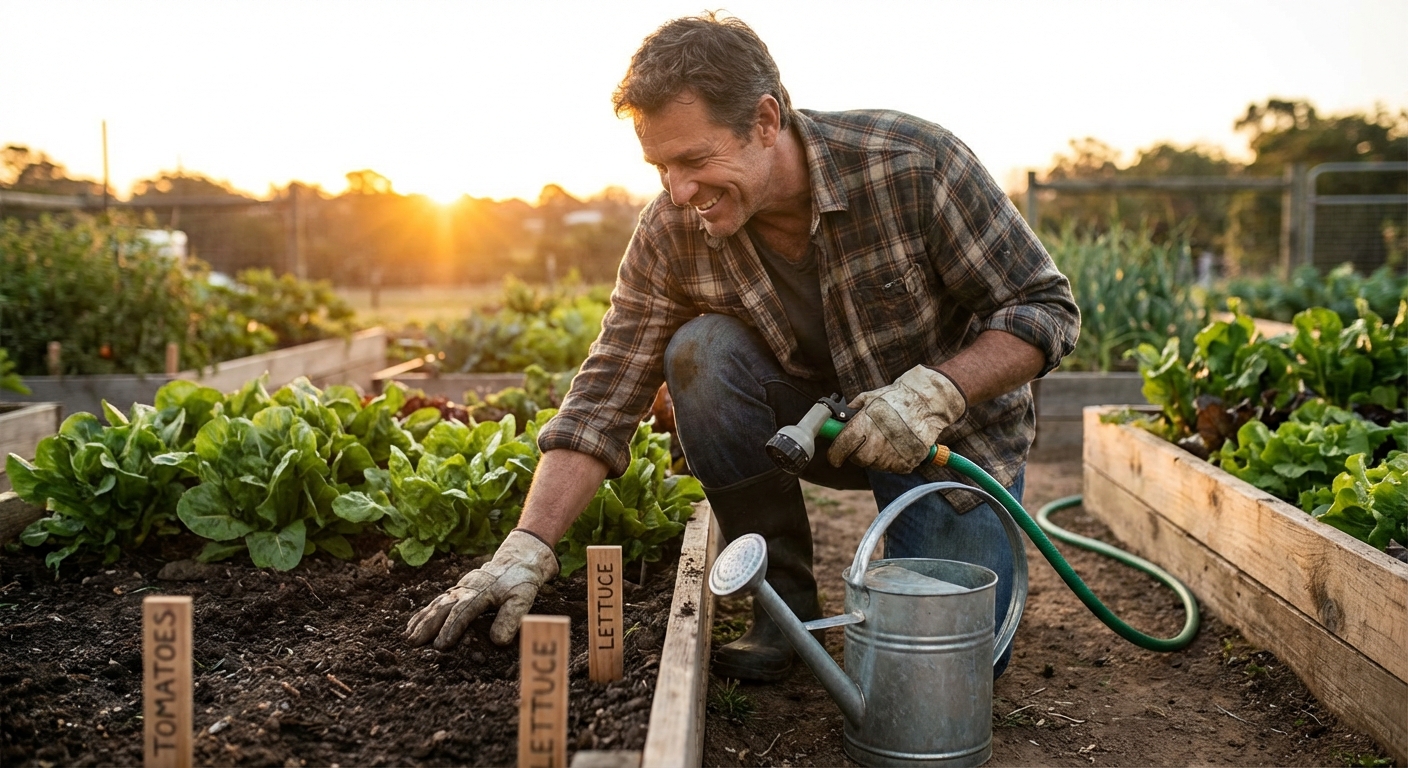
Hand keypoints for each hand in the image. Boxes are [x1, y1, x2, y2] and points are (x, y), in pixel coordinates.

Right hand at [403, 530, 558, 648]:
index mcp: (481, 592)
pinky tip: (412, 625)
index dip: (451, 627)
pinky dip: (423, 613)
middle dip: (428, 625)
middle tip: (414, 643)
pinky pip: (436, 602)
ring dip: (422, 621)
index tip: (441, 645)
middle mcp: (465, 589)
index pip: (463, 611)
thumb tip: (498, 641)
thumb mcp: (522, 599)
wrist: (516, 561)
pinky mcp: (456, 591)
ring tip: (409, 638)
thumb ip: (511, 618)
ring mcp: (458, 589)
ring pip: (436, 604)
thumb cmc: (520, 583)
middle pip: (443, 607)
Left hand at [826, 365, 966, 472]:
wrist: (927, 401)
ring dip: (875, 458)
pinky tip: (896, 447)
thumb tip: (839, 419)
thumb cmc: (897, 397)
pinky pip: (893, 468)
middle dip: (856, 454)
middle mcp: (878, 441)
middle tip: (862, 446)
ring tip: (883, 442)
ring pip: (876, 465)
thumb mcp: (871, 397)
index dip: (835, 454)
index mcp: (865, 424)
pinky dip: (892, 461)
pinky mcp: (908, 461)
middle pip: (859, 459)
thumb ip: (854, 410)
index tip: (834, 456)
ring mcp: (894, 453)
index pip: (842, 446)